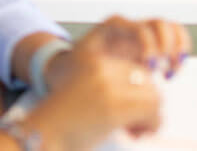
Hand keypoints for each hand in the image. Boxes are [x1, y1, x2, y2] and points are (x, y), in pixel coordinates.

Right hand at [22, 53, 163, 149]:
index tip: (130, 111)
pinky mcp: (114, 106)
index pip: (136, 69)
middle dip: (148, 104)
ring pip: (154, 96)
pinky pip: (152, 112)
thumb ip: (116, 88)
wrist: (40, 136)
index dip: (139, 92)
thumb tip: (156, 96)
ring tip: (133, 130)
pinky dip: (150, 126)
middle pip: (147, 81)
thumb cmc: (64, 122)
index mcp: (94, 60)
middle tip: (135, 125)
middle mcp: (101, 67)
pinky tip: (132, 134)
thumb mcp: (89, 94)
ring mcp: (108, 85)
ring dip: (150, 117)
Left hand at [67, 16, 190, 78]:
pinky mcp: (150, 43)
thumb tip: (121, 75)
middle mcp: (130, 26)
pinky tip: (172, 69)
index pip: (141, 28)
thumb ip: (103, 65)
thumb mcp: (85, 62)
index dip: (150, 47)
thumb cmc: (78, 64)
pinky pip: (172, 39)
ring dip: (178, 47)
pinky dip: (179, 51)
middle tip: (164, 68)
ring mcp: (141, 33)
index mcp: (114, 25)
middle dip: (168, 45)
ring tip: (172, 69)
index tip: (150, 68)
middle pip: (160, 23)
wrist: (74, 65)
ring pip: (170, 28)